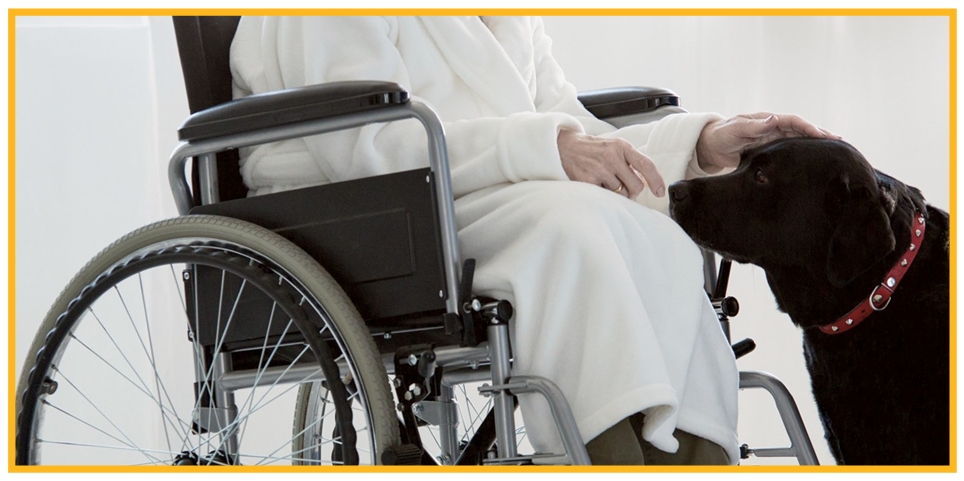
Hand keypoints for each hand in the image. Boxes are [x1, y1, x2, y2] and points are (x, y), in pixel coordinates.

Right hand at [557, 130, 665, 198]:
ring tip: (604, 180)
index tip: (660, 192)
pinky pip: (606, 196)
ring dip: (615, 192)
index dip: (656, 180)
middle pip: (636, 186)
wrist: (565, 146)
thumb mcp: (614, 147)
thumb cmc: (594, 150)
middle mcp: (612, 156)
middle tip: (623, 187)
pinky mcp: (588, 180)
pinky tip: (595, 183)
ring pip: (621, 193)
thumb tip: (646, 183)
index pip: (646, 164)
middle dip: (632, 190)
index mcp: (622, 147)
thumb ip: (630, 161)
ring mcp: (600, 169)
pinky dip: (603, 194)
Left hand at [695, 113, 840, 172]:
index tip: (824, 136)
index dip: (809, 127)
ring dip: (815, 146)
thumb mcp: (735, 129)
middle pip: (802, 130)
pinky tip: (813, 164)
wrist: (709, 147)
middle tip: (840, 142)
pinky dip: (803, 156)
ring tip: (835, 153)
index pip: (794, 122)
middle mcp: (774, 129)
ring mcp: (773, 141)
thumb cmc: (721, 135)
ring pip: (799, 142)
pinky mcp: (770, 153)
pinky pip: (790, 153)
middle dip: (821, 135)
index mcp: (768, 121)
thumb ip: (753, 126)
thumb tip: (774, 118)